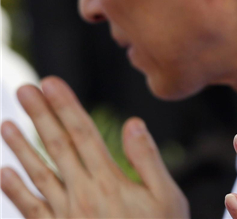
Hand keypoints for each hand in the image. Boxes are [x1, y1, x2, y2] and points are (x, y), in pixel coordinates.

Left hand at [0, 76, 189, 217]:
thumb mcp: (167, 197)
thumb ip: (148, 159)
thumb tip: (132, 123)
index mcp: (110, 181)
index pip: (83, 134)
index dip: (66, 106)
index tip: (51, 82)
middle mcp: (83, 194)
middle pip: (57, 146)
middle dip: (40, 115)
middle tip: (24, 89)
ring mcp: (67, 215)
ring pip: (39, 174)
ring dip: (20, 147)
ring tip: (5, 123)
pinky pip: (32, 209)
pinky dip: (15, 191)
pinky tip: (3, 173)